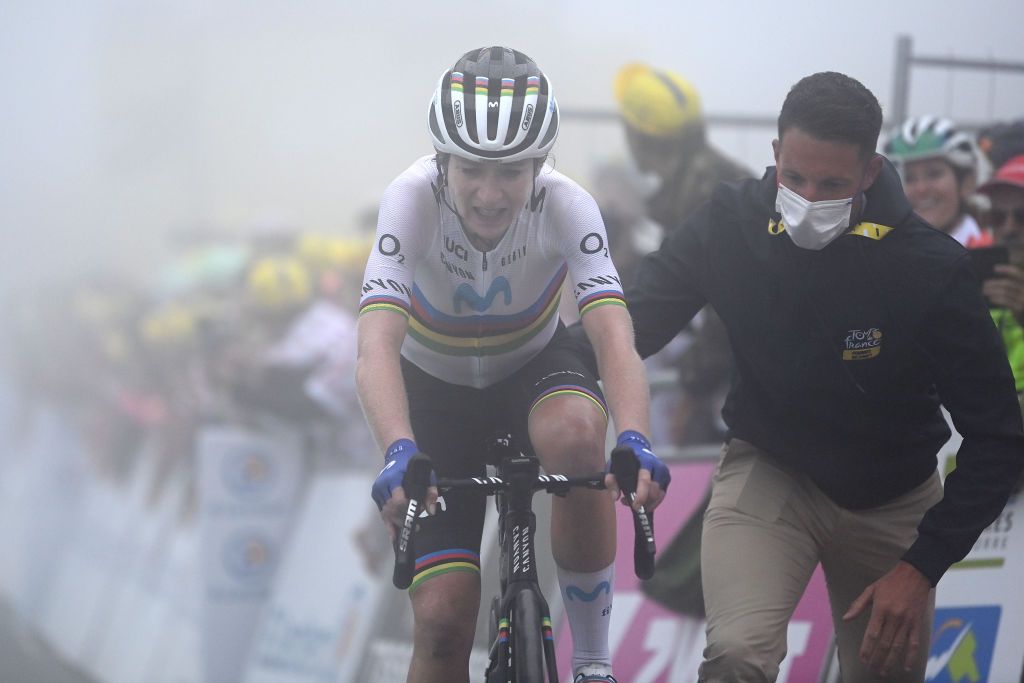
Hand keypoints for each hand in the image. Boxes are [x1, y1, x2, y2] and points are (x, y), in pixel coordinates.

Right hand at [370, 439, 437, 540]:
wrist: (397, 455)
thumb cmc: (413, 464)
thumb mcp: (426, 474)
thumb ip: (430, 492)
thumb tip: (431, 511)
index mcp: (392, 478)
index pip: (397, 500)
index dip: (406, 510)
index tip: (417, 515)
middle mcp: (382, 485)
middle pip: (391, 509)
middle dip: (403, 518)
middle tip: (416, 526)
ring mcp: (377, 491)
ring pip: (386, 513)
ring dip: (397, 522)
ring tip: (409, 529)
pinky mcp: (376, 496)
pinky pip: (382, 512)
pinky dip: (389, 524)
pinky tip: (394, 536)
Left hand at [607, 430, 669, 510]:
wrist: (638, 448)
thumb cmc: (626, 459)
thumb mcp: (614, 465)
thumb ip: (611, 480)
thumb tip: (614, 496)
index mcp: (645, 461)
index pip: (645, 480)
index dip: (641, 495)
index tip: (635, 506)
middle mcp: (657, 466)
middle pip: (654, 490)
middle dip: (643, 502)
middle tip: (631, 504)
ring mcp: (664, 472)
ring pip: (659, 495)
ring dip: (648, 503)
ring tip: (635, 503)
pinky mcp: (667, 478)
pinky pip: (662, 495)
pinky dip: (653, 501)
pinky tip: (643, 501)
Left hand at [842, 561, 931, 676]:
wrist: (915, 574)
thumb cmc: (890, 582)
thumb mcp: (871, 589)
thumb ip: (858, 605)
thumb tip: (846, 619)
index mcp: (881, 609)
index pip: (872, 634)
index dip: (867, 648)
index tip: (863, 659)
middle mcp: (894, 617)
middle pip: (885, 644)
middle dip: (877, 659)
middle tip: (872, 669)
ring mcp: (907, 621)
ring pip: (898, 646)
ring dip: (891, 661)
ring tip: (883, 671)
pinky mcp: (917, 623)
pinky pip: (914, 643)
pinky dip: (911, 656)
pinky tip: (906, 667)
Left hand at [983, 263, 1023, 322]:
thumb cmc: (1022, 301)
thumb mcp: (1021, 290)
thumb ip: (1014, 283)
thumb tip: (996, 274)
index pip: (1017, 273)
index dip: (1006, 270)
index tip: (995, 268)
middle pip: (1008, 284)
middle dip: (994, 283)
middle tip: (984, 284)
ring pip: (1005, 292)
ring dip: (992, 291)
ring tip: (984, 291)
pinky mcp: (1020, 308)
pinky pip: (1006, 301)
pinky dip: (997, 299)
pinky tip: (990, 298)